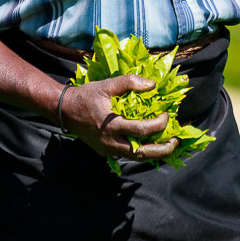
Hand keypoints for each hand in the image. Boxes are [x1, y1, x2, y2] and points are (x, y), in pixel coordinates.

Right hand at [59, 75, 178, 161]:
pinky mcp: (104, 151)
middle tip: (175, 143)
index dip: (159, 124)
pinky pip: (126, 155)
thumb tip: (152, 85)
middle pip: (142, 153)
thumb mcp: (106, 85)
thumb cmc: (85, 96)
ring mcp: (107, 149)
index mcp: (112, 125)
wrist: (63, 110)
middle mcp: (111, 142)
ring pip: (135, 158)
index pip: (143, 130)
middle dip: (162, 150)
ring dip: (153, 154)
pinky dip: (139, 151)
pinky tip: (147, 144)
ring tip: (166, 146)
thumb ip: (129, 82)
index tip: (167, 115)